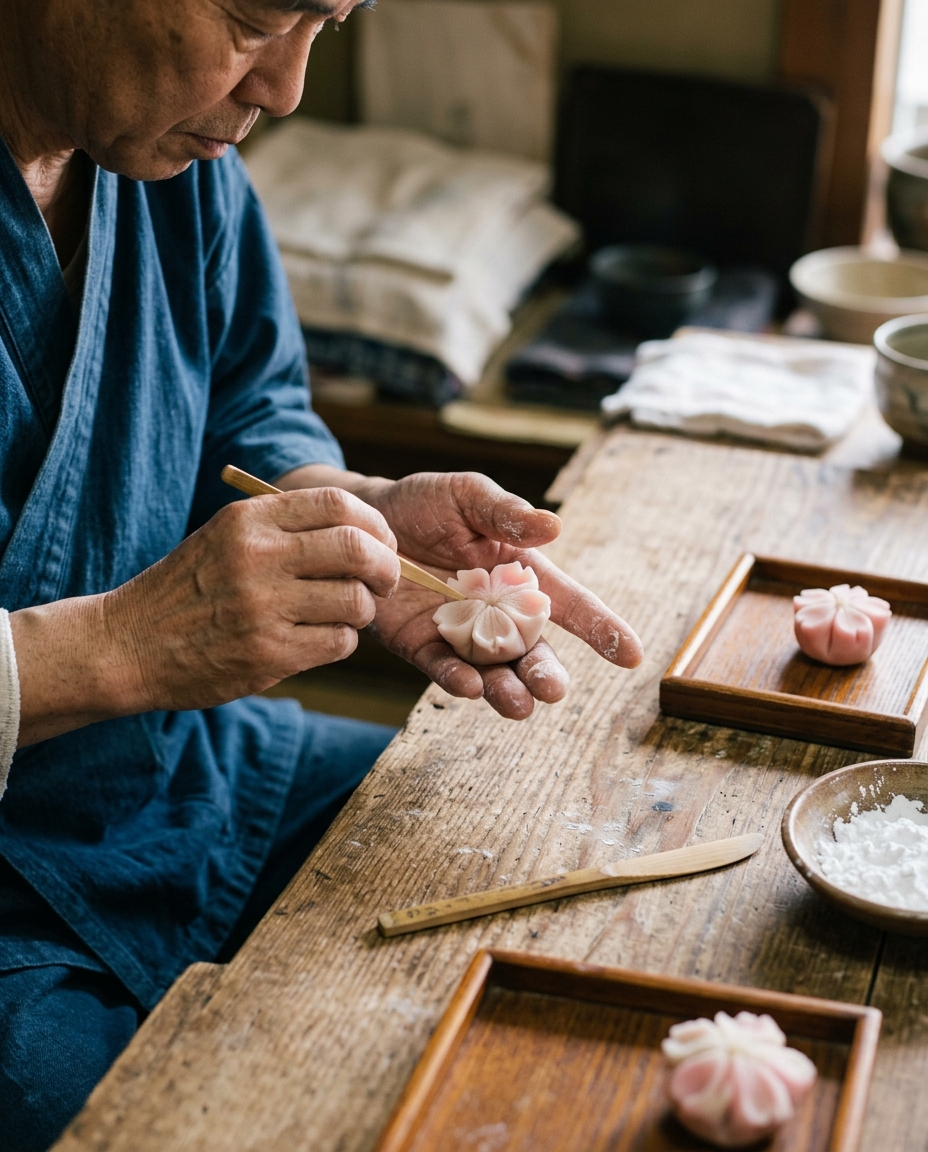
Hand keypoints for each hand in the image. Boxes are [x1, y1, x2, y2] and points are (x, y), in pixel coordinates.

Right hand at [12, 487, 399, 744]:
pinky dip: (340, 641)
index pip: (339, 504)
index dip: (375, 526)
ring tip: (343, 614)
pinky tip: (318, 638)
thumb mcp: (226, 537)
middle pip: (358, 550)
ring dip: (362, 610)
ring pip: (356, 602)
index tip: (382, 543)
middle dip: (386, 567)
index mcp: (249, 520)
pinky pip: (338, 642)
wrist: (129, 644)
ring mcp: (263, 607)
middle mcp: (258, 557)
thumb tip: (365, 533)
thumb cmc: (188, 589)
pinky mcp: (268, 654)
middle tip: (386, 581)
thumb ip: (285, 527)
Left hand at [362, 472, 642, 719]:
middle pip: (532, 649)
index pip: (569, 603)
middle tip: (554, 689)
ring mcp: (460, 634)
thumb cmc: (423, 503)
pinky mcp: (421, 646)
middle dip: (546, 671)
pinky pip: (443, 668)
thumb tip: (554, 526)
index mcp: (520, 575)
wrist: (360, 521)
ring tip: (519, 704)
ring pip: (494, 670)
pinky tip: (468, 685)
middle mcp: (497, 613)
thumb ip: (506, 512)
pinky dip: (457, 679)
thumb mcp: (466, 495)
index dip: (602, 627)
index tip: (632, 655)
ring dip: (508, 690)